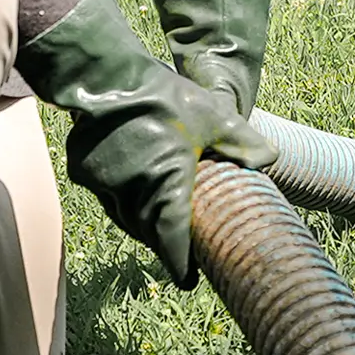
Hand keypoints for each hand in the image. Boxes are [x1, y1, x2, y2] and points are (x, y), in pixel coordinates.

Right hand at [20, 0, 274, 284]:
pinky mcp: (84, 172)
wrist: (104, 73)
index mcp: (168, 186)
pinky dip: (119, 198)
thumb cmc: (163, 96)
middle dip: (164, 242)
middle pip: (149, 232)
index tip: (189, 281)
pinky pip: (106, 196)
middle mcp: (133, 193)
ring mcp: (104, 184)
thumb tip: (271, 159)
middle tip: (178, 248)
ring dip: (141, 222)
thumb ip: (240, 141)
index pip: (172, 241)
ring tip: (158, 221)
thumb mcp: (211, 115)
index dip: (180, 265)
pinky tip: (131, 188)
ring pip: (124, 217)